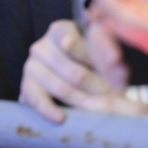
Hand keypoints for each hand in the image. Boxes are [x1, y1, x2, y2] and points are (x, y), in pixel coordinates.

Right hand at [19, 20, 147, 124]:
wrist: (60, 79)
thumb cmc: (87, 64)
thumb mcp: (98, 55)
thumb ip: (108, 56)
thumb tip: (120, 67)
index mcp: (61, 30)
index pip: (79, 42)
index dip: (101, 56)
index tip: (120, 69)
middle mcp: (43, 45)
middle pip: (75, 70)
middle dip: (99, 88)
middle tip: (118, 100)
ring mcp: (32, 65)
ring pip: (62, 87)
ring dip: (85, 102)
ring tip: (103, 111)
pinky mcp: (27, 86)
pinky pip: (37, 99)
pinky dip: (49, 109)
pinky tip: (60, 117)